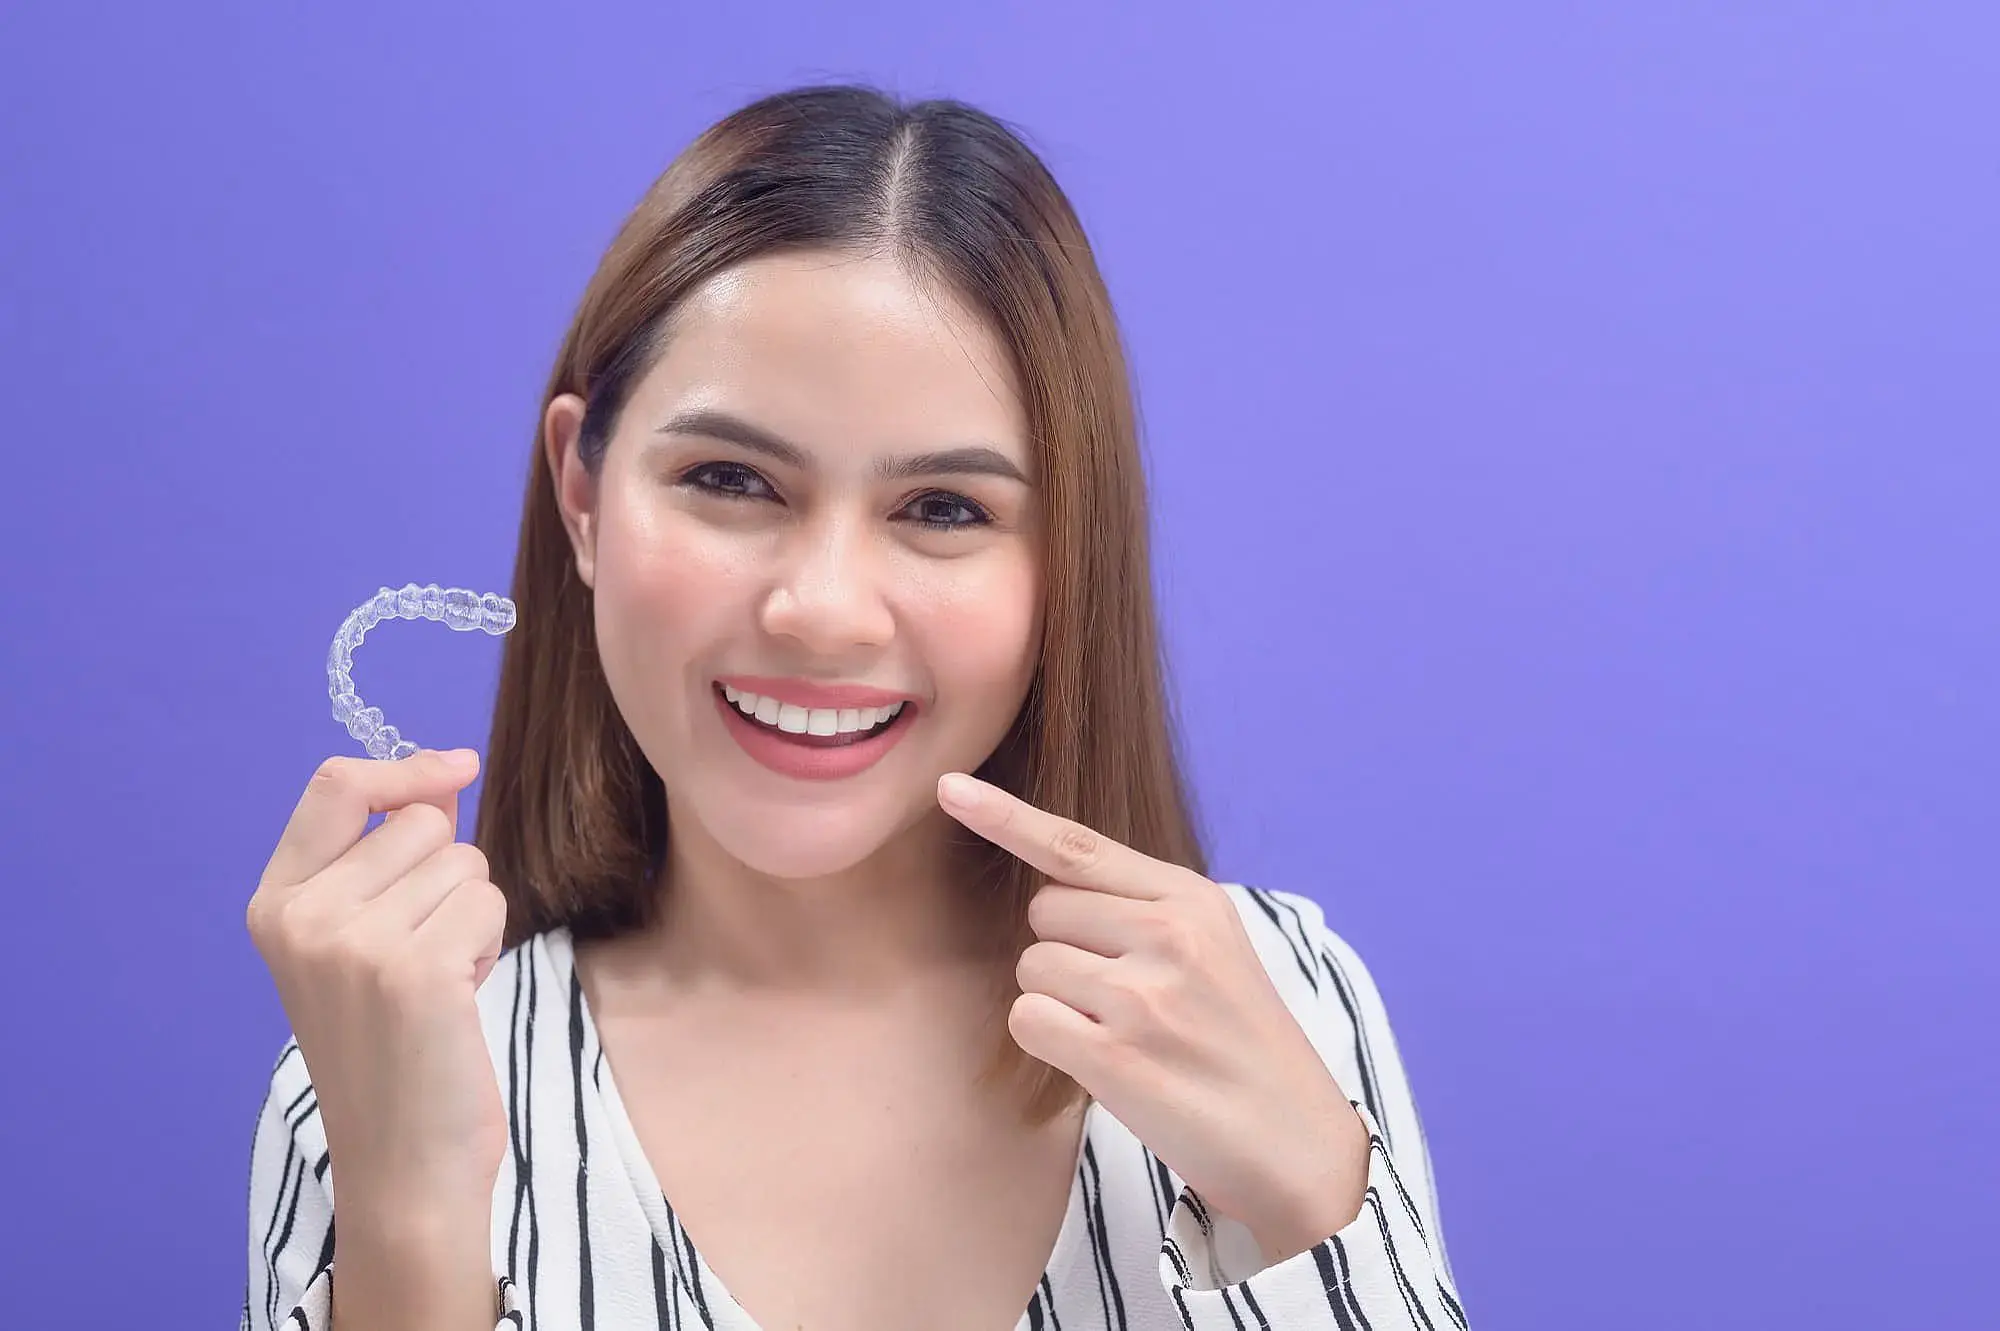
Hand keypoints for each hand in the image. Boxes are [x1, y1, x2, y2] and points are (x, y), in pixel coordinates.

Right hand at [246, 749, 509, 1221]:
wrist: (403, 1162)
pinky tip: (457, 1000)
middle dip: (446, 876)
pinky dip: (488, 945)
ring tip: (438, 983)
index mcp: (275, 905)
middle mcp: (303, 918)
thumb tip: (443, 774)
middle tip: (424, 954)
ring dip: (471, 916)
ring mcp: (353, 944)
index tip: (457, 769)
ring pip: (464, 862)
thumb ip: (389, 858)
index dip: (405, 769)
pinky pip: (488, 902)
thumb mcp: (362, 942)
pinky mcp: (414, 970)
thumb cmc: (394, 1050)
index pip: (336, 787)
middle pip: (422, 822)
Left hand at [938, 771, 1370, 1264]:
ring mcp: (1142, 995)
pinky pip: (1027, 1020)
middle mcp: (1168, 935)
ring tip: (1125, 1033)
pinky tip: (1104, 1062)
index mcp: (1191, 899)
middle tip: (1123, 996)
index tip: (949, 788)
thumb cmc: (1240, 1041)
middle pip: (1042, 911)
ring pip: (1031, 966)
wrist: (1294, 1139)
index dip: (1005, 816)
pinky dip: (1049, 1042)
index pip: (1078, 846)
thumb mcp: (1215, 947)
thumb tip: (1052, 883)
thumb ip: (1142, 907)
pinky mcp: (1115, 1056)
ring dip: (1058, 1002)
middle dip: (1063, 950)